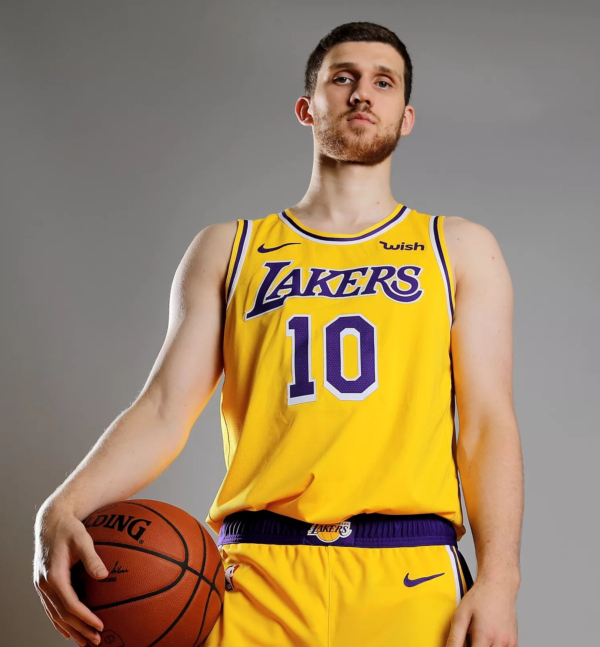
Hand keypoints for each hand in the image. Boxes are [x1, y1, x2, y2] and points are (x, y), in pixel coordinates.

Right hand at [33, 503, 107, 645]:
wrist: (50, 521)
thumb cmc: (69, 528)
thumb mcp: (82, 539)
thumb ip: (92, 558)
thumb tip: (104, 575)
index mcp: (53, 576)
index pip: (70, 604)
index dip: (85, 617)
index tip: (100, 626)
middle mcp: (44, 585)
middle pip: (62, 615)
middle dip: (80, 630)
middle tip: (96, 641)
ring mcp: (41, 586)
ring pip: (55, 615)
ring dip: (71, 629)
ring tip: (85, 641)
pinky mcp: (43, 584)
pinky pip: (51, 609)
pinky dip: (59, 622)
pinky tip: (68, 631)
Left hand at [445, 576, 518, 646]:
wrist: (499, 585)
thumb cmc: (480, 597)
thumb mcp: (461, 614)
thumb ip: (455, 637)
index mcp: (485, 636)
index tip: (464, 643)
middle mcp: (500, 642)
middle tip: (470, 638)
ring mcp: (509, 643)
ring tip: (479, 638)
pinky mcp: (514, 642)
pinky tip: (488, 639)